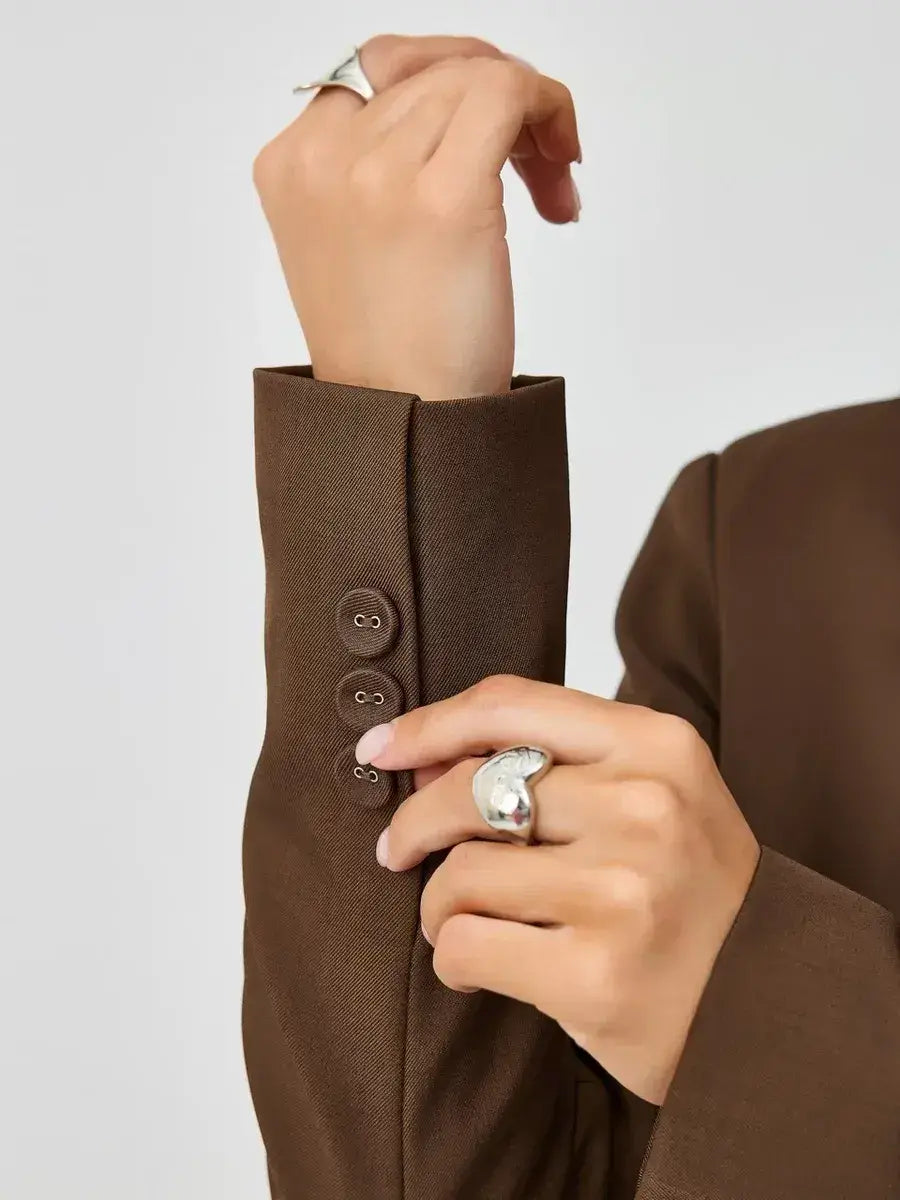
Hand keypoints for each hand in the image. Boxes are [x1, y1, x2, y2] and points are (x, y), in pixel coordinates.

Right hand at [252, 35, 580, 400]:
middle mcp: (324, 158)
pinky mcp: (444, 197)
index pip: (377, 72)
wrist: (406, 419)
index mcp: (289, 165)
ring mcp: (378, 173)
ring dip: (531, 121)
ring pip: (476, 77)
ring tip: (550, 192)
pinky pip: (509, 93)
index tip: (489, 140)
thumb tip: (453, 85)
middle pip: (434, 73)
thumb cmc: (393, 348)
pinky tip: (563, 167)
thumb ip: (375, 158)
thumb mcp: (354, 237)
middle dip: (499, 110)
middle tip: (540, 177)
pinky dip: (550, 108)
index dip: (445, 89)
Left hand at [354, 675, 759, 1103]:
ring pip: (460, 874)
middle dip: (413, 824)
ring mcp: (622, 892)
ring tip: (457, 920)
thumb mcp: (651, 793)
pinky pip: (466, 946)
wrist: (767, 1002)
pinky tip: (473, 964)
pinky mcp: (596, 975)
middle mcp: (644, 807)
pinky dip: (451, 958)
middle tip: (397, 850)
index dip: (428, 724)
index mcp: (657, 745)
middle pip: (470, 789)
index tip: (381, 746)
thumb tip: (425, 761)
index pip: (509, 706)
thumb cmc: (691, 887)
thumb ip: (555, 762)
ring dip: (438, 904)